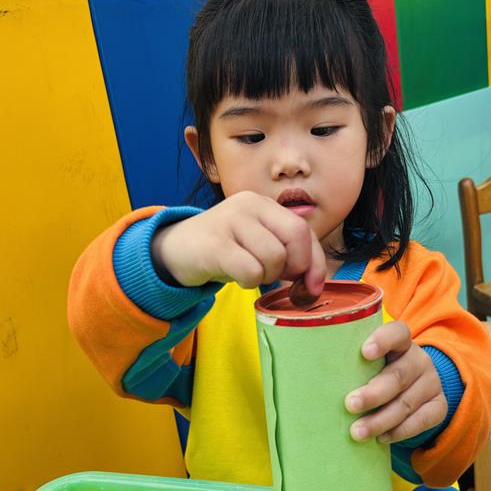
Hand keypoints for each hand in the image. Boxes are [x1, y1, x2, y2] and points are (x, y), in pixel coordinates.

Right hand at [152, 191, 326, 292]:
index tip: (312, 286)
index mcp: (264, 204)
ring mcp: (231, 221)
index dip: (315, 262)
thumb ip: (288, 255)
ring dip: (266, 276)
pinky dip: (248, 282)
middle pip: (296, 237)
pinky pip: (251, 270)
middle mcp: (249, 205)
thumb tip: (314, 285)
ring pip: (274, 257)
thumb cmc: (224, 251)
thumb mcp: (257, 245)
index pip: (304, 230)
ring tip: (248, 272)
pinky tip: (235, 276)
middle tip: (274, 276)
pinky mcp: (215, 244)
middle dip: (293, 267)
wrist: (175, 249)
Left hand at [344, 321, 447, 443]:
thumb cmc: (375, 373)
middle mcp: (419, 360)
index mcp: (401, 342)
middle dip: (373, 393)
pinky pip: (422, 421)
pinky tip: (380, 438)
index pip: (397, 333)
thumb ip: (350, 363)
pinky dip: (400, 431)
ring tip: (357, 432)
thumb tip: (310, 376)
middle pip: (398, 376)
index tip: (364, 352)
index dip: (383, 340)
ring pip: (407, 403)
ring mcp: (431, 383)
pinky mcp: (439, 406)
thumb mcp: (367, 363)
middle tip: (350, 404)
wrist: (411, 390)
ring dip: (380, 420)